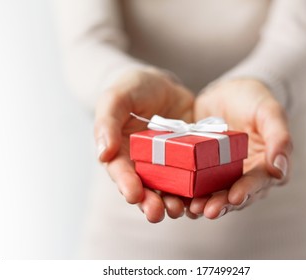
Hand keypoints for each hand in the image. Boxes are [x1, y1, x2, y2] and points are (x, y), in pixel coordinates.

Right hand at [94, 68, 193, 222]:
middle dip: (150, 202)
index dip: (126, 184)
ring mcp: (166, 163)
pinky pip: (192, 175)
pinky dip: (196, 187)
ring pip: (169, 188)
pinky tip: (202, 195)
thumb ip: (107, 122)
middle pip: (145, 188)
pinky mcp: (188, 158)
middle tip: (157, 213)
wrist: (158, 85)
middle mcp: (143, 164)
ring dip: (174, 201)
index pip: (121, 172)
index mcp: (121, 153)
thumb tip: (103, 153)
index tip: (133, 195)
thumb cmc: (130, 89)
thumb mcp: (116, 98)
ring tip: (181, 210)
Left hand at [190, 79, 292, 218]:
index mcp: (264, 166)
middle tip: (208, 210)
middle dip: (221, 204)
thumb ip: (279, 137)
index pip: (257, 183)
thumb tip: (280, 169)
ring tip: (192, 208)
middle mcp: (243, 175)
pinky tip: (178, 197)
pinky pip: (195, 183)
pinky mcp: (201, 169)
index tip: (235, 197)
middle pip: (234, 195)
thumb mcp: (269, 112)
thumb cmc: (254, 100)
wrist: (228, 92)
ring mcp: (221, 173)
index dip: (247, 191)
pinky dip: (188, 192)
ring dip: (204, 203)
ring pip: (214, 194)